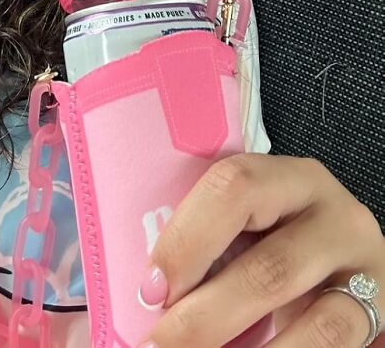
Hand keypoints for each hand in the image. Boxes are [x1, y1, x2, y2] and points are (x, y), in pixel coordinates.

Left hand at [143, 153, 384, 346]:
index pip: (234, 188)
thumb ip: (208, 242)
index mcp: (285, 177)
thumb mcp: (244, 226)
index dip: (187, 239)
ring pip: (313, 323)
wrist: (339, 264)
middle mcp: (334, 214)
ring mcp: (364, 268)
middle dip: (205, 318)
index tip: (151, 291)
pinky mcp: (377, 314)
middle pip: (268, 268)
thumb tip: (147, 295)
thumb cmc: (270, 239)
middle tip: (158, 346)